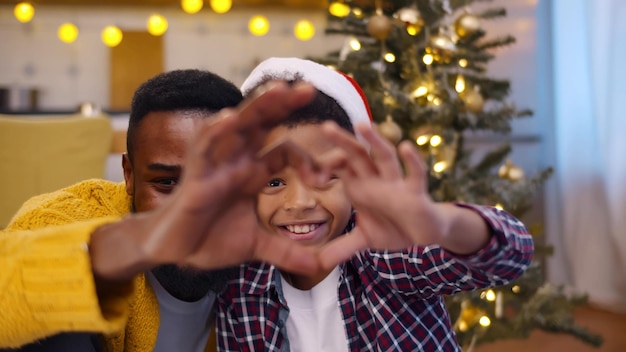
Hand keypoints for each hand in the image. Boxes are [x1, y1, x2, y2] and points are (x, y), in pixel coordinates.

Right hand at [92, 81, 328, 280]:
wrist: (175, 252)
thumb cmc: (210, 239)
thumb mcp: (256, 245)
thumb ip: (287, 252)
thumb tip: (318, 267)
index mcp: (251, 172)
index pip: (284, 151)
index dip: (308, 157)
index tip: (329, 175)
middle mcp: (236, 161)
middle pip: (262, 124)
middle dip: (284, 105)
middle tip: (308, 88)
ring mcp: (215, 164)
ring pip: (237, 126)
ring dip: (257, 107)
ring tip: (279, 89)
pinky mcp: (195, 176)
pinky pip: (204, 148)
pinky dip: (216, 132)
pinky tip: (230, 118)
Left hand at [318, 122, 453, 267]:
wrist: (425, 234)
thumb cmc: (393, 227)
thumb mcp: (364, 239)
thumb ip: (341, 248)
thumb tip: (317, 264)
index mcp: (361, 186)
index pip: (340, 167)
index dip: (325, 167)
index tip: (309, 175)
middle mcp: (377, 179)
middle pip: (358, 155)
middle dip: (344, 142)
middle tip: (326, 127)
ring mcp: (397, 184)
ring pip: (384, 157)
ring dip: (374, 141)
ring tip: (362, 125)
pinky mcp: (416, 193)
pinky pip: (415, 174)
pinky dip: (412, 161)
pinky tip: (406, 147)